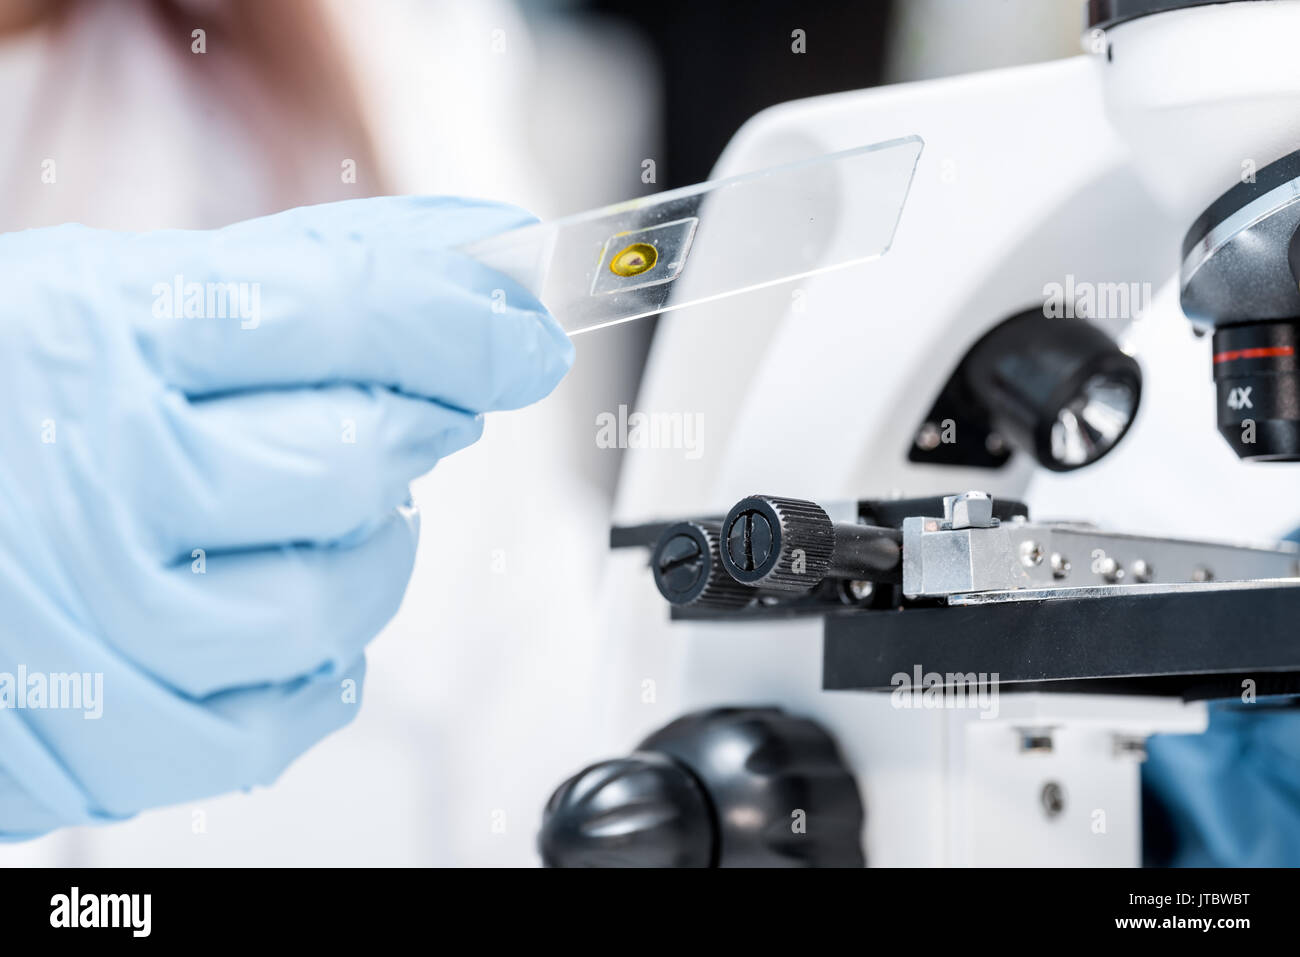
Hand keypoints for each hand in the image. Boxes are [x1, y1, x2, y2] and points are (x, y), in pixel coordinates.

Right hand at [0, 196, 571, 835]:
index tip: (519, 337)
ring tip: (326, 519)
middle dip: (408, 433)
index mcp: (103, 340)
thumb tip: (478, 255)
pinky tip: (293, 627)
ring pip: (340, 597)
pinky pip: (283, 719)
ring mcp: (104, 621)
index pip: (349, 313)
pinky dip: (317, 670)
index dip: (465, 324)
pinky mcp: (106, 738)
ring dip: (371, 554)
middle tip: (399, 420)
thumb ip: (303, 277)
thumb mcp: (113, 302)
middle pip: (360, 459)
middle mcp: (102, 480)